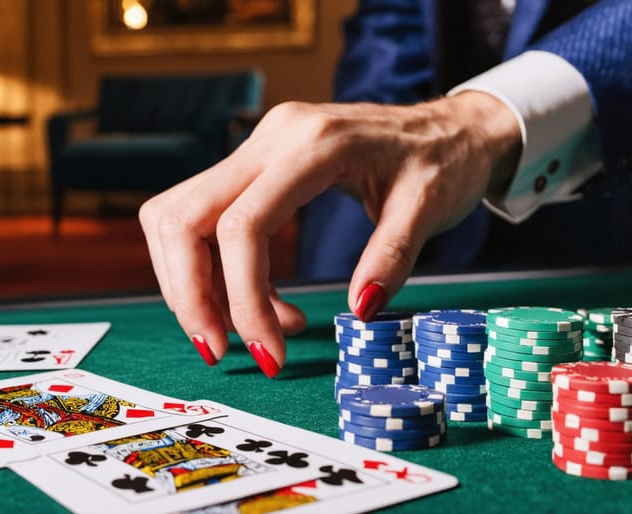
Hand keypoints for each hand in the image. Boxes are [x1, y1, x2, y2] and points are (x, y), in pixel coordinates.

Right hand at [139, 91, 520, 376]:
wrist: (451, 126)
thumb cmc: (445, 160)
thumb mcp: (430, 207)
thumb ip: (392, 257)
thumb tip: (359, 312)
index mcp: (312, 145)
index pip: (241, 226)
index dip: (243, 299)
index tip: (267, 353)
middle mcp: (271, 139)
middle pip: (183, 218)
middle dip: (190, 295)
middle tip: (221, 350)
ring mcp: (258, 148)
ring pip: (180, 219)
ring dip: (198, 285)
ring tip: (255, 329)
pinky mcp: (258, 165)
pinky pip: (209, 221)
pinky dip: (221, 271)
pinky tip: (268, 302)